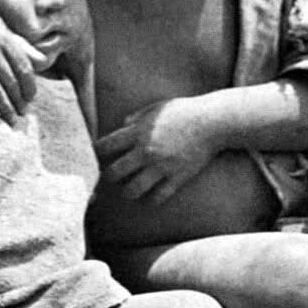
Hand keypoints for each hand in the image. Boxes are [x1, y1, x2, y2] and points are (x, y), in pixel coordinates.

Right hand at [0, 0, 47, 124]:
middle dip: (18, 101)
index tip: (30, 98)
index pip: (24, 69)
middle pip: (10, 83)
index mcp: (3, 39)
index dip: (29, 88)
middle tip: (22, 113)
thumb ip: (21, 45)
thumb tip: (43, 62)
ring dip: (4, 108)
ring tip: (10, 118)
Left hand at [95, 97, 220, 203]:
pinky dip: (152, 199)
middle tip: (112, 176)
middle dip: (108, 176)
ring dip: (128, 191)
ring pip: (133, 190)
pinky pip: (158, 197)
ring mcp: (161, 166)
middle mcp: (146, 151)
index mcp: (138, 132)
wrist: (212, 122)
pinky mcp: (177, 177)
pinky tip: (151, 195)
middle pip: (114, 173)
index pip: (104, 146)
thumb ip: (137, 117)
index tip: (96, 156)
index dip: (95, 152)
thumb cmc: (184, 111)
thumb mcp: (157, 108)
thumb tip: (123, 125)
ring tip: (129, 189)